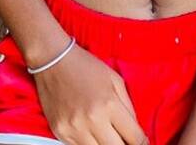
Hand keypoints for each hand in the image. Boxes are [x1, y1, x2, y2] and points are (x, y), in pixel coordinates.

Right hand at [32, 43, 148, 144]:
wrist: (53, 59)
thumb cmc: (84, 65)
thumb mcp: (114, 79)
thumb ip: (128, 106)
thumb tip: (136, 129)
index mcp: (109, 104)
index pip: (134, 138)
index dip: (142, 143)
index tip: (142, 143)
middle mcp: (92, 120)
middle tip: (124, 138)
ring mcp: (74, 129)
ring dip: (105, 144)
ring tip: (106, 132)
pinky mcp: (60, 132)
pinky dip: (88, 142)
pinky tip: (89, 129)